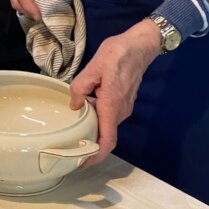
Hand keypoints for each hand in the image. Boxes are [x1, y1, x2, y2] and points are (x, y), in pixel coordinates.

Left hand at [68, 18, 160, 166]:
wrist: (139, 45)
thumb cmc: (117, 54)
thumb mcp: (93, 67)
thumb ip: (80, 87)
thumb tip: (74, 105)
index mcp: (112, 104)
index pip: (107, 140)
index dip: (95, 156)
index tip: (82, 163)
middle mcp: (121, 110)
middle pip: (104, 133)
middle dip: (88, 140)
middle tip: (68, 143)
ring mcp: (124, 106)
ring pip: (106, 122)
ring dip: (92, 123)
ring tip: (74, 119)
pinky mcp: (124, 101)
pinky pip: (109, 114)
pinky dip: (97, 114)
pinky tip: (85, 104)